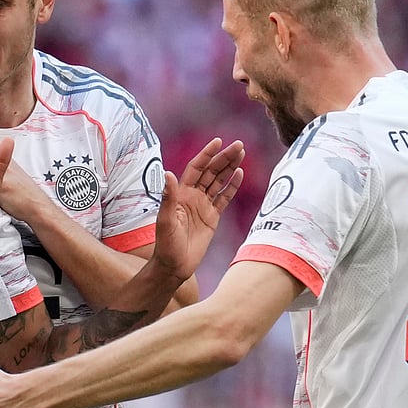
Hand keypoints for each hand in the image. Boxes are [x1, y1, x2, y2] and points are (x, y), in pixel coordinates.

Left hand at [151, 138, 244, 280]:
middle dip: (224, 157)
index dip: (207, 154)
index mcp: (181, 193)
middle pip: (211, 171)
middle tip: (239, 145)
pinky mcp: (212, 218)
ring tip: (241, 153)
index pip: (196, 168)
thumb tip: (168, 174)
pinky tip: (240, 174)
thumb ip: (168, 197)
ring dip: (230, 167)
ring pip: (219, 181)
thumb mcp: (165, 220)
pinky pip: (224, 198)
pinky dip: (232, 186)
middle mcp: (192, 196)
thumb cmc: (165, 244)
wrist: (174, 266)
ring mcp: (203, 206)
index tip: (218, 141)